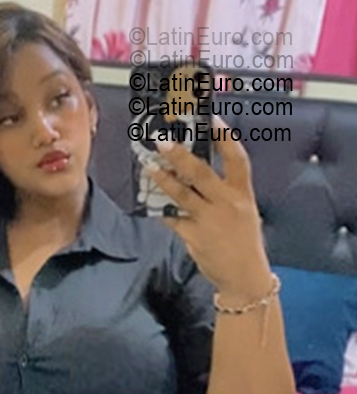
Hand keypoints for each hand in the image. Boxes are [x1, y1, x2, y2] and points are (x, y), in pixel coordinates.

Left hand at [150, 116, 271, 297]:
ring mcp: (209, 220)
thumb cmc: (244, 241)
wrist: (244, 276)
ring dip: (163, 179)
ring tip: (148, 167)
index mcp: (243, 194)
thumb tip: (199, 172)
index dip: (224, 137)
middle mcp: (227, 203)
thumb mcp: (245, 212)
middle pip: (201, 173)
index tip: (211, 117)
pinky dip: (160, 209)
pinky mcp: (194, 237)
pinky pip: (172, 218)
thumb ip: (226, 192)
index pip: (237, 159)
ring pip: (181, 194)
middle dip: (180, 155)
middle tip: (162, 139)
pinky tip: (150, 199)